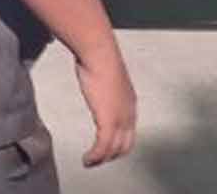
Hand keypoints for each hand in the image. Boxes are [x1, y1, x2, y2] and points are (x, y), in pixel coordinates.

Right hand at [75, 44, 137, 167]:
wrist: (99, 54)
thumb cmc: (100, 58)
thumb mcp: (106, 74)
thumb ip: (103, 82)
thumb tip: (94, 75)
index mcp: (130, 102)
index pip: (129, 130)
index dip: (119, 141)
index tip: (107, 146)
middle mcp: (129, 113)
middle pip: (125, 144)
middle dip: (112, 155)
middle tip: (98, 159)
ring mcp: (120, 118)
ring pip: (114, 149)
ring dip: (101, 159)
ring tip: (90, 162)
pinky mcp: (108, 121)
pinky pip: (103, 147)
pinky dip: (95, 156)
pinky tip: (87, 158)